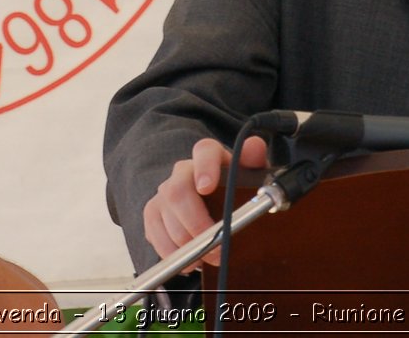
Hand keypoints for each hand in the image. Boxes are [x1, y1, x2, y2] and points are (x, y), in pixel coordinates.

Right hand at [141, 136, 268, 267]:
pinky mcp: (153, 213)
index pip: (204, 151)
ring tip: (208, 258)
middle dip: (196, 224)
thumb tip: (254, 146)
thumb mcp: (250, 175)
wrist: (214, 200)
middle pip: (177, 191)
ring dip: (187, 244)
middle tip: (217, 248)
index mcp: (209, 156)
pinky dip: (172, 253)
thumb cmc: (234, 189)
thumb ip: (254, 160)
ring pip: (165, 216)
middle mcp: (182, 172)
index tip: (206, 187)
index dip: (204, 168)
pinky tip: (190, 261)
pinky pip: (154, 233)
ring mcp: (164, 192)